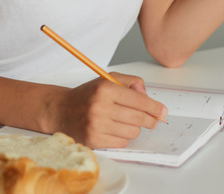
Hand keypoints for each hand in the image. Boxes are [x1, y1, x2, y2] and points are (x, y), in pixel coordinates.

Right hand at [49, 73, 166, 147]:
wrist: (61, 110)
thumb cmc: (87, 95)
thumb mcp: (107, 80)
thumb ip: (130, 82)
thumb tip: (147, 94)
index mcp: (105, 89)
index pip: (139, 100)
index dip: (154, 107)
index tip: (163, 111)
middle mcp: (100, 106)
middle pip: (138, 118)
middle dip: (150, 120)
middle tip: (153, 120)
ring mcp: (96, 125)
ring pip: (132, 132)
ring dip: (134, 128)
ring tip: (125, 122)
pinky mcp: (94, 140)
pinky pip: (122, 142)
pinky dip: (123, 137)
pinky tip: (115, 129)